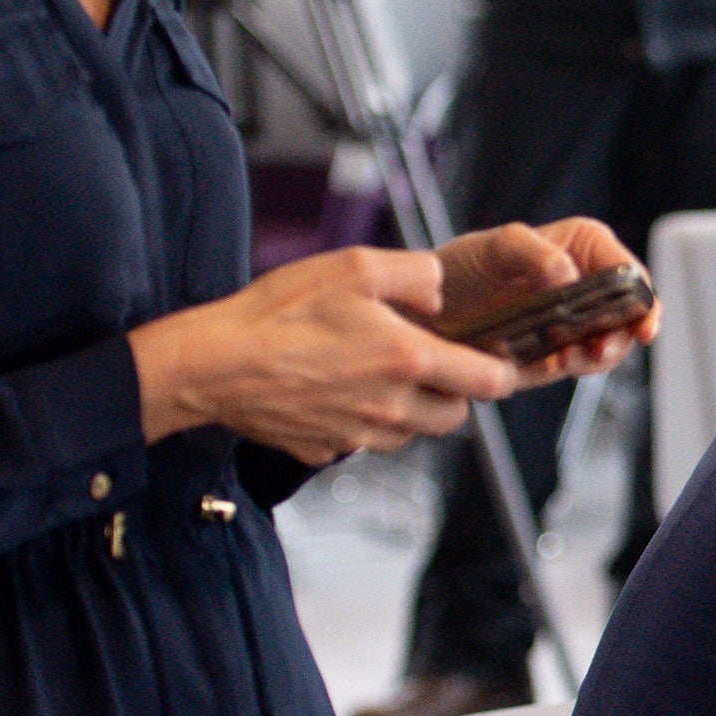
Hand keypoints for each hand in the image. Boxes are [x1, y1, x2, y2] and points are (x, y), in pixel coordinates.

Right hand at [131, 248, 520, 463]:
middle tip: (432, 363)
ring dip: (410, 409)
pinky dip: (362, 422)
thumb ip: (416, 274)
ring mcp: (358, 435)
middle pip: (455, 417)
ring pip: (410, 432)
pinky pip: (361, 442)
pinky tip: (335, 390)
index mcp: (407, 360)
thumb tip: (440, 293)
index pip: (487, 382)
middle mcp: (390, 406)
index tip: (497, 360)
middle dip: (456, 394)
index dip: (501, 371)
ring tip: (378, 372)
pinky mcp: (325, 449)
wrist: (214, 363)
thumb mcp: (355, 265)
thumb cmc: (279, 312)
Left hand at [434, 217, 659, 381]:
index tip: (642, 320)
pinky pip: (580, 365)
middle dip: (624, 334)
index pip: (626, 270)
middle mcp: (583, 286)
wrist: (423, 317)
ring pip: (611, 343)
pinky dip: (575, 367)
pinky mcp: (556, 356)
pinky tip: (556, 362)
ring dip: (599, 355)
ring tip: (570, 357)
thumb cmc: (457, 270)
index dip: (642, 295)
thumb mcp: (491, 248)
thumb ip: (531, 252)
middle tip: (601, 347)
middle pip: (629, 313)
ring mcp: (573, 324)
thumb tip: (567, 273)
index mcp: (579, 249)